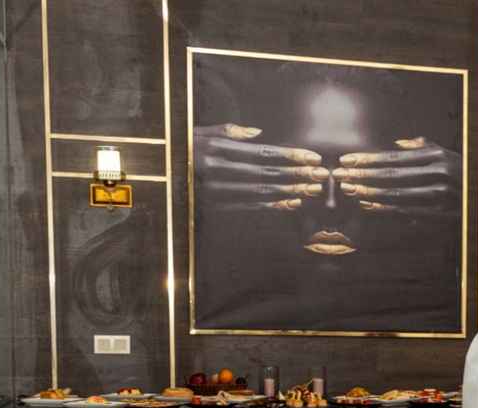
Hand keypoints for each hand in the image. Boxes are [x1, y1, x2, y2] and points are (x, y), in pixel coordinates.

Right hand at [194, 123, 327, 211]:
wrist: (154, 172)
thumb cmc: (182, 147)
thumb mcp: (200, 133)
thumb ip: (229, 132)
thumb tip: (258, 133)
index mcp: (217, 148)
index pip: (262, 153)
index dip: (290, 156)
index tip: (313, 157)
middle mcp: (218, 170)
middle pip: (267, 174)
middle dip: (298, 174)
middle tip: (322, 175)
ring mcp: (217, 191)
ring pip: (262, 192)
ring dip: (291, 192)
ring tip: (313, 190)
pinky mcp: (215, 206)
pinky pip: (249, 206)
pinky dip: (273, 206)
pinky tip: (292, 203)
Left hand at [332, 137, 461, 216]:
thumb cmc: (460, 171)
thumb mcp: (445, 153)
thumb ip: (421, 147)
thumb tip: (396, 145)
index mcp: (436, 156)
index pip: (394, 157)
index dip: (368, 159)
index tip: (346, 160)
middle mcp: (438, 174)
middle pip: (392, 176)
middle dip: (362, 175)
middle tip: (339, 176)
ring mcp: (440, 195)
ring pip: (397, 195)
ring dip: (370, 193)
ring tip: (350, 191)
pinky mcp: (442, 214)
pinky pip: (408, 211)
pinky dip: (386, 209)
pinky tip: (369, 205)